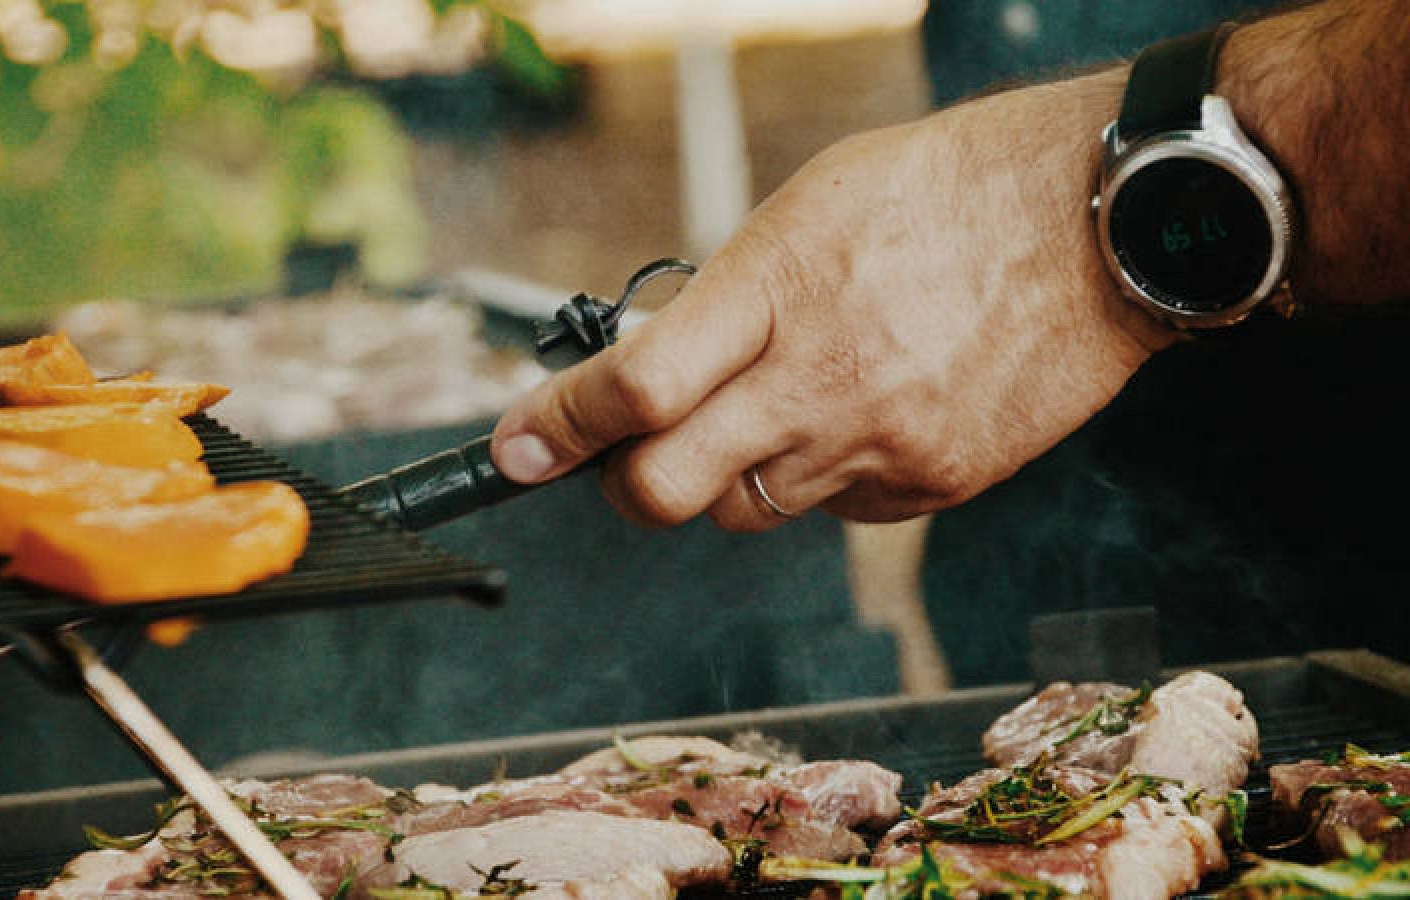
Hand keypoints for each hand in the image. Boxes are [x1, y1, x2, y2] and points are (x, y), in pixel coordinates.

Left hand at [493, 69, 1177, 529]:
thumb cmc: (950, 191)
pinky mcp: (931, 485)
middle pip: (666, 490)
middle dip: (623, 482)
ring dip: (730, 475)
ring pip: (747, 511)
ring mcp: (880, 443)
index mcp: (779, 287)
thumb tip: (651, 371)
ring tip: (779, 406)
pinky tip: (861, 414)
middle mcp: (822, 380)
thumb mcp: (811, 208)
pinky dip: (821, 478)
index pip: (638, 386)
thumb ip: (726, 298)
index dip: (558, 426)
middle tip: (624, 454)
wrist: (1102, 225)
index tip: (517, 449)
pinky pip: (835, 513)